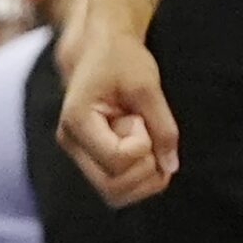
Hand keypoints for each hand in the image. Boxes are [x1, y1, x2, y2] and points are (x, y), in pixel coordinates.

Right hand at [54, 24, 177, 206]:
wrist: (101, 48)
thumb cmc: (121, 58)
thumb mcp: (147, 85)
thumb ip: (162, 126)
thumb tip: (171, 167)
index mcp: (77, 121)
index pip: (118, 159)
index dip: (142, 144)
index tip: (140, 116)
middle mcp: (71, 143)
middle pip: (113, 188)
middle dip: (145, 168)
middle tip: (149, 134)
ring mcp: (79, 154)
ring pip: (114, 194)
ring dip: (143, 177)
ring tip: (147, 140)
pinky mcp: (91, 158)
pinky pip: (117, 186)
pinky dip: (139, 177)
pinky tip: (146, 148)